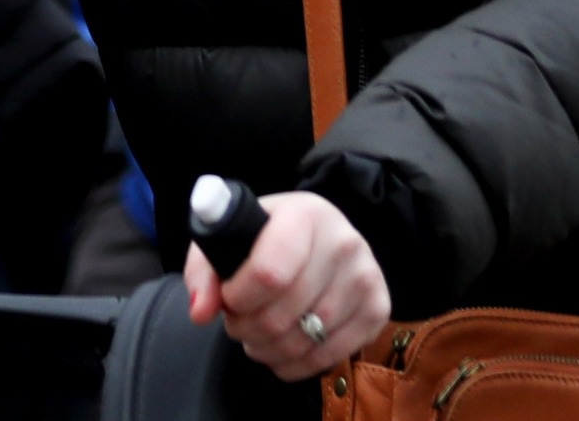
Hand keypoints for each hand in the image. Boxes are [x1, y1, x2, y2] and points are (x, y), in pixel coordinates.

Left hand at [185, 190, 389, 381]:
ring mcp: (366, 278)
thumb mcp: (231, 237)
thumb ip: (204, 270)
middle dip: (246, 328)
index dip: (238, 297)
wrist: (322, 238)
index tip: (228, 297)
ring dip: (266, 348)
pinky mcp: (378, 310)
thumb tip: (201, 311)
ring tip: (256, 333)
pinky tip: (281, 347)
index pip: (268, 273)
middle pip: (281, 315)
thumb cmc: (269, 237)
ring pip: (302, 342)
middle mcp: (344, 243)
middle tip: (238, 320)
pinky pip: (326, 359)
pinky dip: (293, 364)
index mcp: (305, 214)